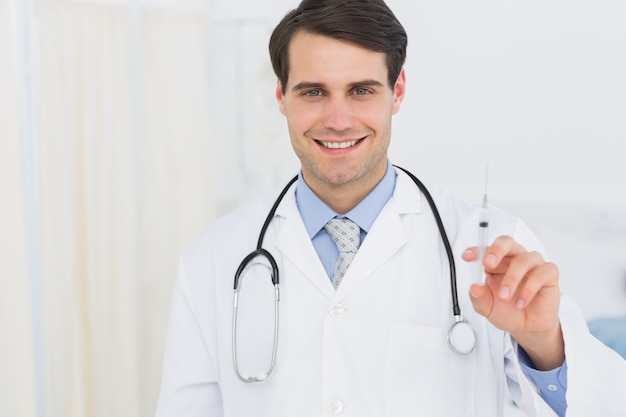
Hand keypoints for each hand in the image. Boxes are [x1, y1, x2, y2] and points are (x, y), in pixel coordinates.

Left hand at [462, 235, 564, 369]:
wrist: (528, 328)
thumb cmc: (507, 312)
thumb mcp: (487, 308)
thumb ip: (479, 298)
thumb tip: (473, 288)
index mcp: (496, 263)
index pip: (486, 249)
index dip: (477, 250)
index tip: (467, 257)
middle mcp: (514, 259)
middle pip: (507, 242)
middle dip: (496, 250)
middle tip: (488, 264)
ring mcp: (532, 265)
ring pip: (523, 259)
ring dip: (512, 278)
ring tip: (505, 297)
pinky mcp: (549, 274)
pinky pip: (541, 273)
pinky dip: (529, 289)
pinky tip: (521, 303)